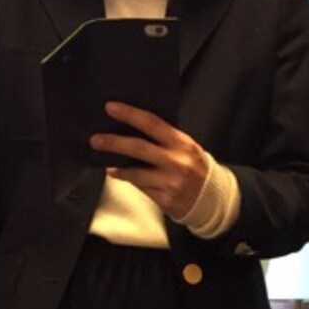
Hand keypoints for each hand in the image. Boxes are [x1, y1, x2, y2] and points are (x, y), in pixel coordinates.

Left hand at [90, 102, 208, 218]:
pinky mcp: (165, 200)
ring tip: (106, 164)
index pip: (152, 123)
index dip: (129, 114)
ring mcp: (170, 182)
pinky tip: (121, 176)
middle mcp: (176, 162)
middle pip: (138, 148)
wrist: (211, 198)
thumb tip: (133, 130)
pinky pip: (141, 188)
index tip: (111, 108)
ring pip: (136, 174)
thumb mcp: (186, 147)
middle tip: (96, 140)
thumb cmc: (195, 168)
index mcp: (181, 143)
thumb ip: (164, 139)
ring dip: (118, 168)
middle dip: (114, 143)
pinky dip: (129, 181)